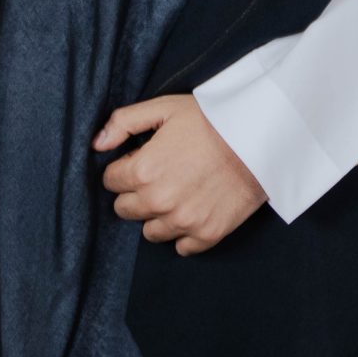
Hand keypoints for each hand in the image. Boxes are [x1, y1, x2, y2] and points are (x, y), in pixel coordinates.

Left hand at [95, 93, 267, 254]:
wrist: (261, 137)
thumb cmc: (212, 119)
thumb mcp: (165, 108)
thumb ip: (124, 122)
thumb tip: (96, 144)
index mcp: (142, 171)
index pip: (110, 181)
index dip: (126, 168)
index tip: (144, 160)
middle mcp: (158, 202)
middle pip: (125, 210)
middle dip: (136, 193)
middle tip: (161, 176)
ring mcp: (184, 221)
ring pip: (150, 232)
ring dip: (158, 216)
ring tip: (179, 193)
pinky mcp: (208, 234)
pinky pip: (181, 248)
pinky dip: (185, 234)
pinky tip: (195, 210)